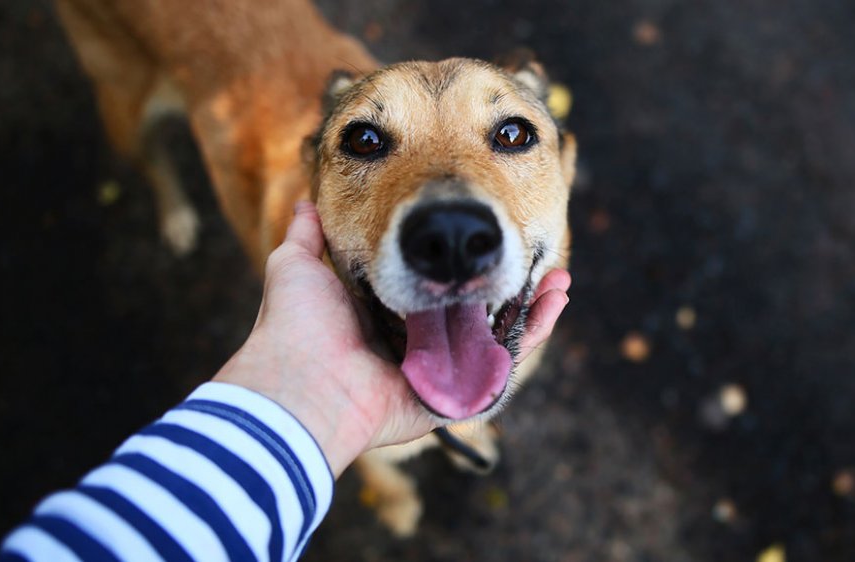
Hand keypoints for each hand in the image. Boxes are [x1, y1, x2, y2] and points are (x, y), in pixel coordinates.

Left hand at [215, 202, 569, 476]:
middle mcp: (415, 344)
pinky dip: (532, 332)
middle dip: (507, 283)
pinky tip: (554, 299)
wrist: (302, 383)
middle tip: (530, 251)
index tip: (487, 229)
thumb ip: (307, 236)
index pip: (434, 286)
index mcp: (383, 315)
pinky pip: (503, 365)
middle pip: (474, 311)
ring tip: (558, 275)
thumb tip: (305, 204)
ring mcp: (439, 371)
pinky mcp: (455, 395)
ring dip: (532, 305)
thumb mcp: (297, 266)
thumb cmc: (297, 326)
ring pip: (497, 336)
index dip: (463, 263)